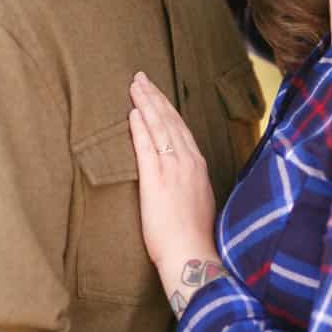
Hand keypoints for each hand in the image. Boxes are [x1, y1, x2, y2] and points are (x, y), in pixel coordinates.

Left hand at [129, 72, 218, 298]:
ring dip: (147, 103)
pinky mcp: (156, 180)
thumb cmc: (192, 236)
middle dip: (155, 97)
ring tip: (135, 86)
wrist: (191, 253)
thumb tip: (179, 177)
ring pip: (160, 127)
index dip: (167, 108)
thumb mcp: (197, 201)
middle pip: (170, 121)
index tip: (157, 93)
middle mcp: (188, 162)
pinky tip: (133, 112)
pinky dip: (140, 127)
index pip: (181, 128)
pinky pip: (147, 147)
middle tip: (141, 77)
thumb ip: (189, 183)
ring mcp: (173, 169)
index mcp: (199, 166)